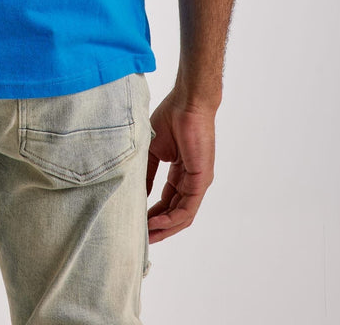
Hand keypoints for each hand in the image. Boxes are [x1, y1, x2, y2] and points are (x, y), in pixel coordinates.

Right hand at [145, 87, 216, 242]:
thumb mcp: (153, 150)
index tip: (137, 222)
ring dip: (165, 228)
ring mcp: (198, 182)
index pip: (167, 200)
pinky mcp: (201, 180)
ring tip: (147, 235)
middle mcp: (191, 181)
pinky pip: (187, 207)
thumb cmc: (171, 118)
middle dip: (159, 227)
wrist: (187, 103)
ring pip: (182, 215)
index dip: (153, 213)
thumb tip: (140, 194)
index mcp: (180, 172)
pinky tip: (156, 223)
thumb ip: (148, 172)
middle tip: (141, 237)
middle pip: (175, 212)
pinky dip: (172, 218)